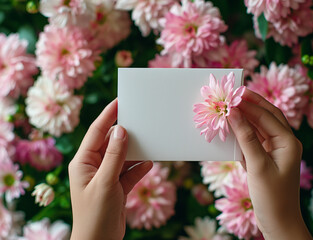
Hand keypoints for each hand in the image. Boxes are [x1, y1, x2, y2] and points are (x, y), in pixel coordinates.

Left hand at [69, 99, 152, 239]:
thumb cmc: (95, 214)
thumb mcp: (105, 182)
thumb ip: (114, 155)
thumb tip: (121, 130)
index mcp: (83, 162)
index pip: (97, 132)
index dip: (108, 115)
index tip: (120, 101)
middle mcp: (94, 166)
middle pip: (111, 143)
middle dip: (125, 134)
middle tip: (141, 121)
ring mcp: (106, 176)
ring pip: (122, 157)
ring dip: (135, 152)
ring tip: (149, 141)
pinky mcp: (117, 187)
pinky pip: (130, 172)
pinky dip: (139, 167)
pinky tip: (149, 163)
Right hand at [228, 88, 311, 239]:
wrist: (278, 222)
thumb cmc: (271, 196)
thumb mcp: (257, 165)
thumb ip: (246, 137)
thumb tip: (234, 112)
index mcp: (288, 142)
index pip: (266, 116)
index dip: (248, 105)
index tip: (231, 95)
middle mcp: (284, 142)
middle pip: (267, 115)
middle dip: (251, 103)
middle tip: (233, 93)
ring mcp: (275, 150)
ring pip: (260, 126)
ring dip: (246, 117)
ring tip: (231, 107)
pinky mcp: (266, 158)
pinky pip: (255, 139)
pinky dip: (244, 132)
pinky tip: (233, 127)